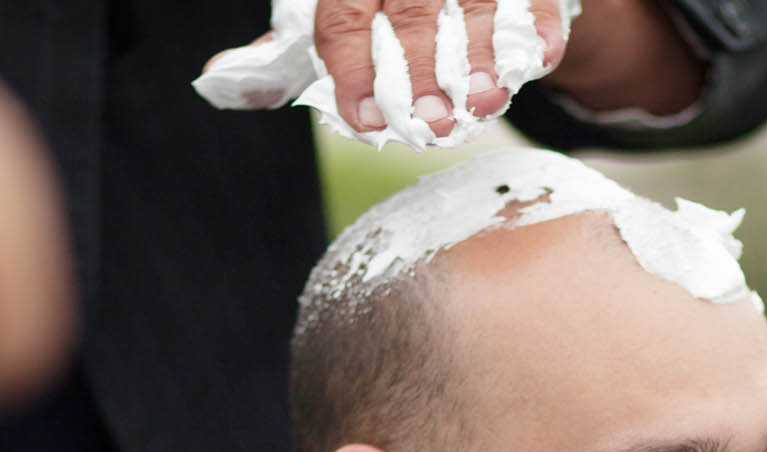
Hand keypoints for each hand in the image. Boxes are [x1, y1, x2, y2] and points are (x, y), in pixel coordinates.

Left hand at [315, 0, 566, 136]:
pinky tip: (539, 60)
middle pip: (409, 8)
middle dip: (420, 72)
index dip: (352, 70)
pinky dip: (538, 25)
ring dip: (481, 55)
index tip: (367, 121)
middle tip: (433, 125)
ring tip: (485, 102)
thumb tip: (227, 84)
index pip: (343, 16)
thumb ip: (291, 50)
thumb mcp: (338, 13)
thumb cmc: (385, 5)